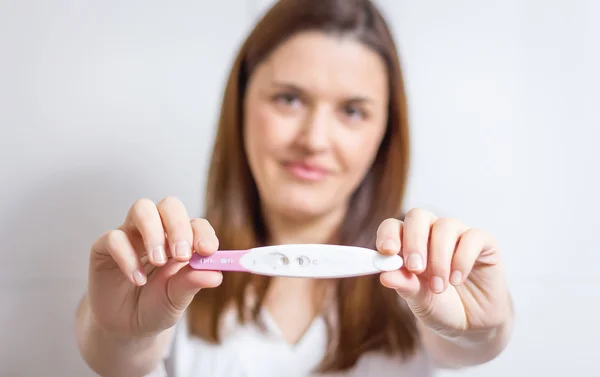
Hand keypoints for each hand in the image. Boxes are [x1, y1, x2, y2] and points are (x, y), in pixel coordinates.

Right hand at [87, 197, 221, 338]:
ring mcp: (131, 235)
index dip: (203, 233)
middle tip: (181, 255)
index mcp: (182, 240)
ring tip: (159, 261)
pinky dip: (128, 257)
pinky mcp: (105, 247)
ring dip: (153, 232)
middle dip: (178, 226)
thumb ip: (193, 283)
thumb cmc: (157, 306)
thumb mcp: (177, 299)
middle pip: (170, 205)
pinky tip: (137, 280)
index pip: (196, 224)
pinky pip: (114, 237)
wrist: (125, 327)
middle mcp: (158, 231)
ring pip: (142, 208)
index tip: (208, 250)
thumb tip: (217, 275)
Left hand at [376, 208, 510, 338]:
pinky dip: (462, 259)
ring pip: (445, 226)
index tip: (387, 252)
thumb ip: (404, 285)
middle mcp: (432, 232)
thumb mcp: (418, 300)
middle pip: (418, 216)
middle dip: (414, 241)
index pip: (394, 226)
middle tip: (415, 268)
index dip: (388, 234)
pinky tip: (457, 280)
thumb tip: (384, 275)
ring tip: (438, 287)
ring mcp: (458, 235)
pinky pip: (473, 237)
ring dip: (439, 258)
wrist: (472, 324)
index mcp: (409, 242)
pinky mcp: (484, 243)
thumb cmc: (440, 306)